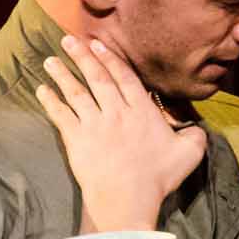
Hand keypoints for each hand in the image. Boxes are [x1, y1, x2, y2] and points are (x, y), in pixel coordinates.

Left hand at [37, 35, 207, 231]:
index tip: (98, 45)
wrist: (128, 197)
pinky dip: (50, 102)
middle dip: (82, 56)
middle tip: (69, 40)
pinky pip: (61, 115)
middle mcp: (116, 112)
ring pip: (76, 92)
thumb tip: (196, 128)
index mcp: (142, 111)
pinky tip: (42, 90)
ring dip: (62, 74)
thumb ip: (195, 135)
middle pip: (97, 78)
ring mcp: (94, 124)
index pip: (124, 78)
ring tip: (50, 60)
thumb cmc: (159, 177)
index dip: (111, 59)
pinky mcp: (77, 140)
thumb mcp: (189, 153)